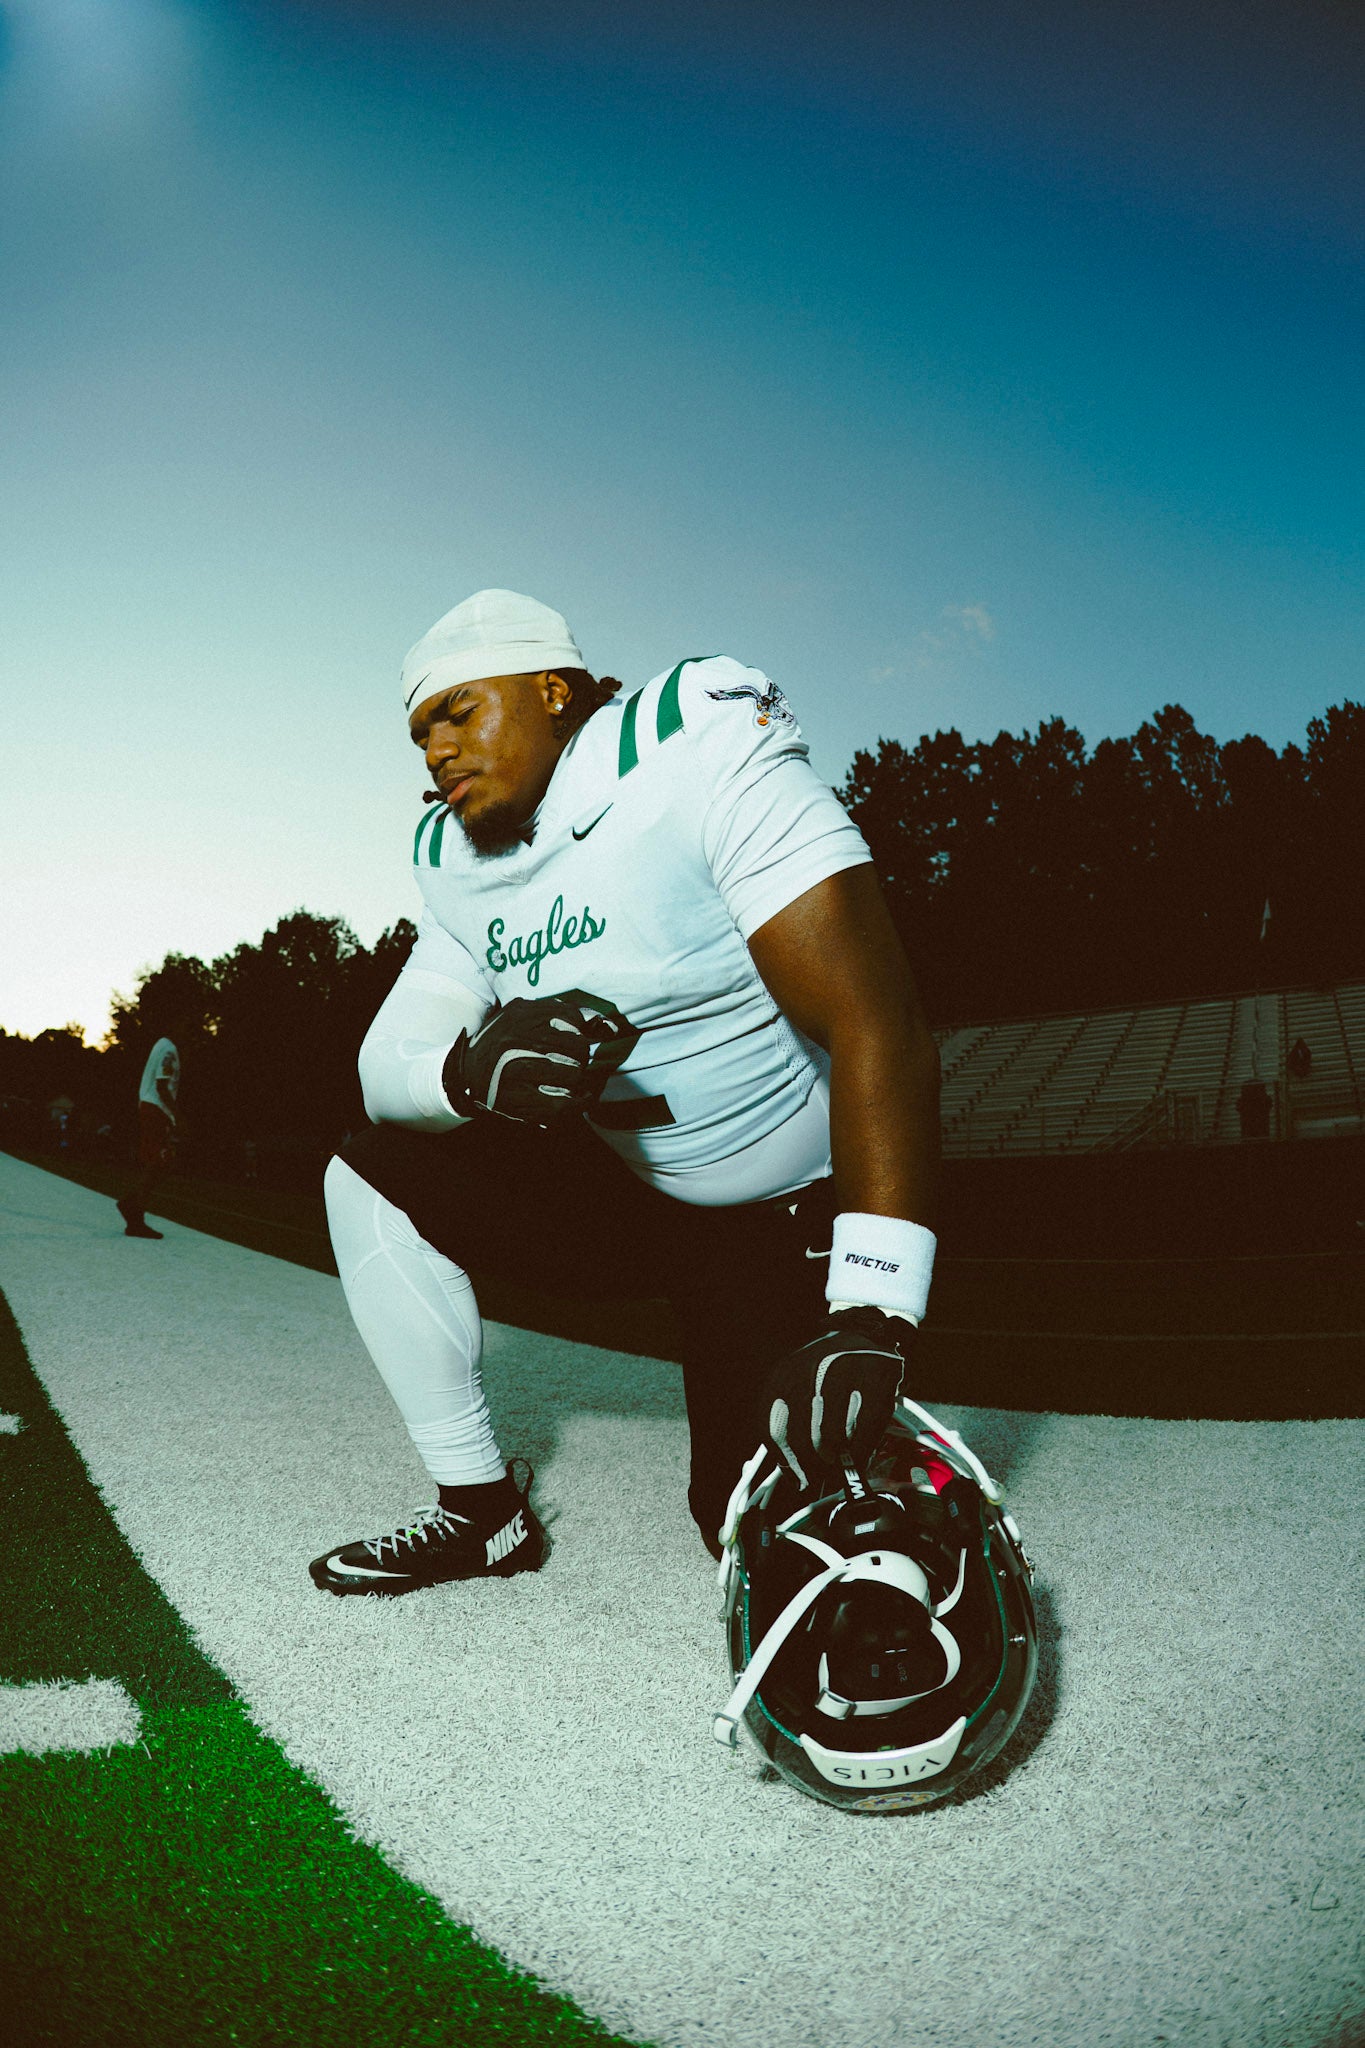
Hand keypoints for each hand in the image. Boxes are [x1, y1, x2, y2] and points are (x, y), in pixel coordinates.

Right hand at [441, 994, 629, 1126]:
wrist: (466, 1074)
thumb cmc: (504, 1042)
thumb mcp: (524, 1017)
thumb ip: (563, 1014)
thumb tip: (608, 1026)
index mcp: (520, 1016)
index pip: (573, 1017)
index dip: (582, 1030)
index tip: (577, 1038)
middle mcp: (517, 1040)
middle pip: (578, 1047)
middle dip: (582, 1057)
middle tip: (576, 1062)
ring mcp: (515, 1071)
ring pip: (573, 1075)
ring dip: (579, 1079)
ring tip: (573, 1079)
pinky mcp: (515, 1099)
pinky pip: (560, 1104)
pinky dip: (577, 1103)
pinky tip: (579, 1098)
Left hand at [765, 1306, 913, 1488]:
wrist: (868, 1334)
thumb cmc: (828, 1370)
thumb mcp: (799, 1386)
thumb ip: (788, 1424)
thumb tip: (792, 1476)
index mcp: (785, 1374)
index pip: (772, 1428)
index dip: (785, 1460)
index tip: (796, 1476)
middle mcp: (811, 1371)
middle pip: (800, 1438)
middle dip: (810, 1466)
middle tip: (819, 1476)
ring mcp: (845, 1375)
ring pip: (831, 1439)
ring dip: (836, 1460)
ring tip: (839, 1463)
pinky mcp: (875, 1383)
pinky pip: (864, 1433)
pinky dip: (860, 1453)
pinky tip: (858, 1456)